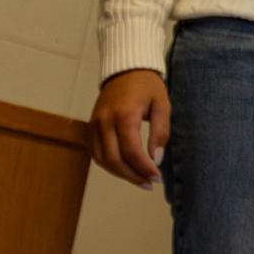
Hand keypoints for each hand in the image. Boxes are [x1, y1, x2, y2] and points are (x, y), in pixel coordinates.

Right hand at [88, 69, 169, 188]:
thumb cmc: (148, 87)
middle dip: (133, 175)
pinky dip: (110, 165)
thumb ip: (160, 132)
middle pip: (114, 159)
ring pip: (102, 159)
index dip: (143, 168)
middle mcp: (104, 122)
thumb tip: (156, 159)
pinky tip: (126, 169)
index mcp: (124, 115)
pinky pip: (96, 153)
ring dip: (121, 174)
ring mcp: (94, 125)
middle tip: (150, 184)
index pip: (131, 150)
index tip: (157, 178)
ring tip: (140, 180)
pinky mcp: (91, 127)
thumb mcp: (162, 105)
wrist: (125, 70)